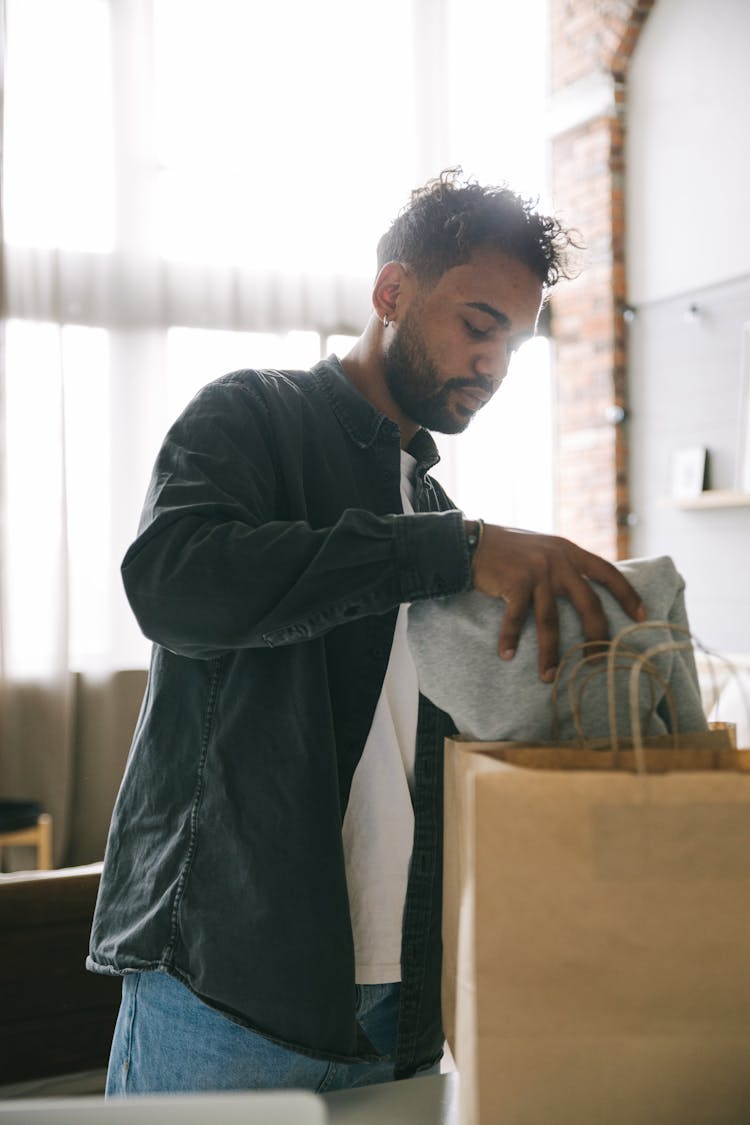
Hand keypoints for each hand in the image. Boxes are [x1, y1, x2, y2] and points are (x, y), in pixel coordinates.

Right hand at [468, 523, 645, 681]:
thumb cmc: (509, 550)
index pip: (608, 572)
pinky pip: (516, 618)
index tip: (643, 617)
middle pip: (589, 603)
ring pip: (550, 621)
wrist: (474, 541)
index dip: (628, 594)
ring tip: (548, 677)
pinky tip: (507, 655)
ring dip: (549, 653)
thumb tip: (584, 591)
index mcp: (570, 552)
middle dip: (596, 636)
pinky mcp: (515, 582)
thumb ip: (564, 564)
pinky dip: (510, 639)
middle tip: (599, 661)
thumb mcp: (545, 549)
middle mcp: (559, 561)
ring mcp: (537, 572)